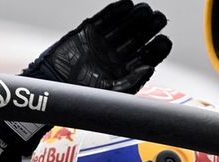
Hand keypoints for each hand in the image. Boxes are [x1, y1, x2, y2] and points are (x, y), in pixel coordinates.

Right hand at [22, 0, 171, 93]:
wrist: (54, 84)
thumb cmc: (81, 95)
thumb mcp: (110, 92)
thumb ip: (131, 82)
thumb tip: (150, 69)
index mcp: (125, 70)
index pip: (147, 56)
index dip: (157, 48)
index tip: (164, 41)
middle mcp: (117, 54)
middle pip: (138, 37)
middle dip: (150, 28)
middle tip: (159, 19)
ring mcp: (103, 41)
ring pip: (124, 25)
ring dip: (136, 17)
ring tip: (145, 10)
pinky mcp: (89, 31)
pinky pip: (105, 18)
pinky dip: (115, 11)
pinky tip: (127, 5)